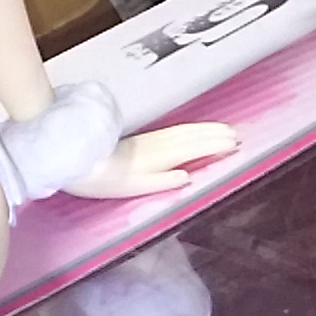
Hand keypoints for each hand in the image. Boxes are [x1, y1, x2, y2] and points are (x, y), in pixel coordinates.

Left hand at [63, 122, 236, 199]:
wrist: (79, 161)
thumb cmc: (105, 179)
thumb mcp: (134, 186)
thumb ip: (162, 181)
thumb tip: (187, 176)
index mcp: (158, 157)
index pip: (192, 148)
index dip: (213, 145)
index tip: (234, 142)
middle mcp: (156, 146)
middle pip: (190, 137)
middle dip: (214, 134)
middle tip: (235, 134)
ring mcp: (148, 141)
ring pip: (182, 132)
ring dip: (203, 130)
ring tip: (222, 129)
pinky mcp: (141, 141)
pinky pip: (172, 132)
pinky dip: (187, 129)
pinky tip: (191, 131)